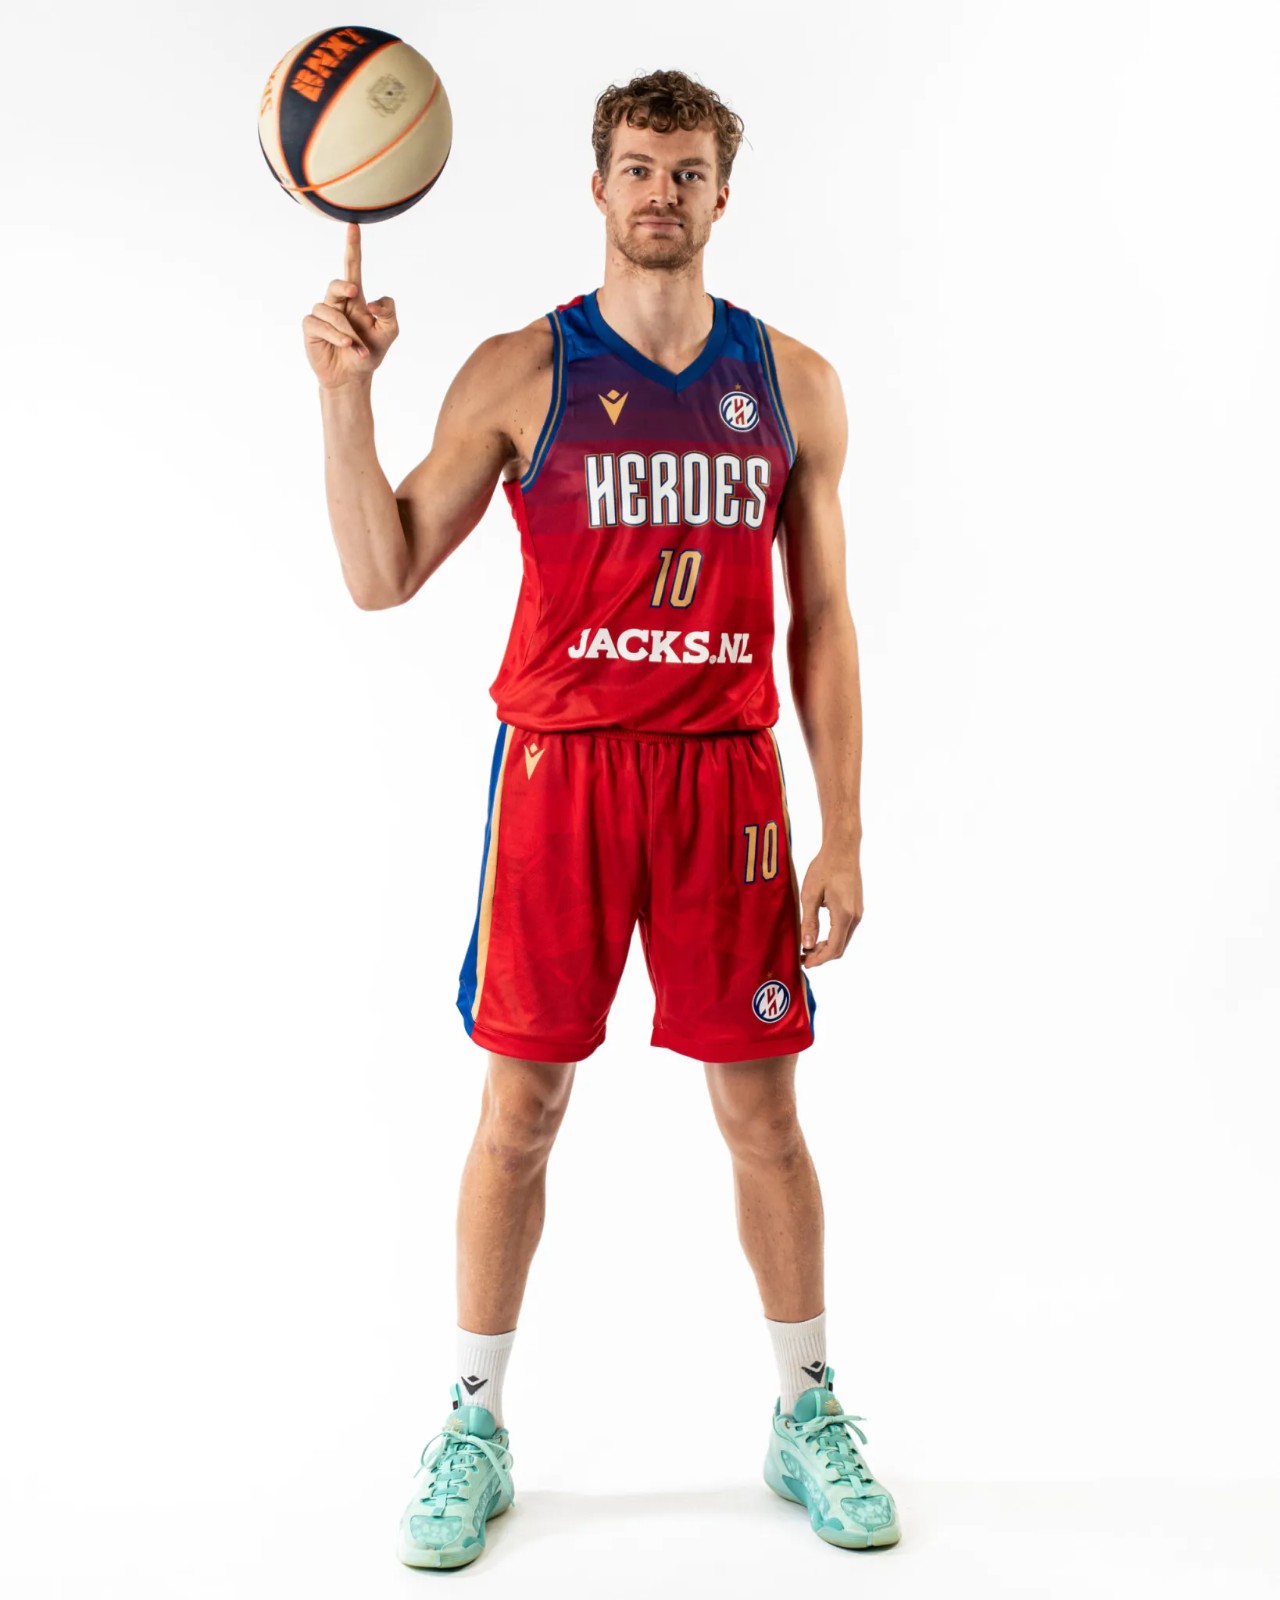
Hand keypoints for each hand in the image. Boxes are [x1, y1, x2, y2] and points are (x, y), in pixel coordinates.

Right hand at [302, 222, 398, 388]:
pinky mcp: (311, 328)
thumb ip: (389, 312)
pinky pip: (319, 323)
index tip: (353, 225)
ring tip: (357, 347)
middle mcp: (337, 302)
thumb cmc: (370, 351)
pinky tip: (346, 345)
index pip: (352, 267)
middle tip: (356, 293)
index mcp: (356, 299)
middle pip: (337, 283)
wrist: (353, 377)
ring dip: (347, 330)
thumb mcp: (389, 332)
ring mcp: (322, 314)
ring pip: (330, 309)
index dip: (352, 247)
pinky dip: (335, 334)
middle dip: (344, 286)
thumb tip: (372, 302)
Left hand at [798, 840, 862, 966]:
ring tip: (808, 946)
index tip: (804, 963)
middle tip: (802, 956)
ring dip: (827, 946)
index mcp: (844, 915)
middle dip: (822, 955)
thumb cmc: (824, 868)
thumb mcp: (810, 895)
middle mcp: (855, 916)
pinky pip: (845, 929)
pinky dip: (832, 937)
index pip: (834, 948)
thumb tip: (808, 946)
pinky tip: (818, 933)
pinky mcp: (856, 907)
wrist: (842, 849)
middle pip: (840, 947)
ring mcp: (858, 912)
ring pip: (843, 939)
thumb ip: (809, 922)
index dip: (819, 959)